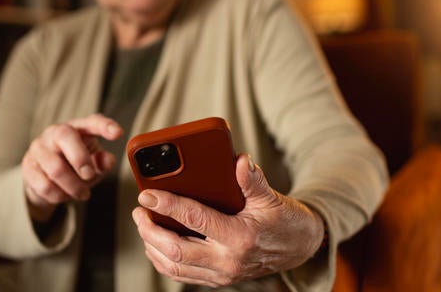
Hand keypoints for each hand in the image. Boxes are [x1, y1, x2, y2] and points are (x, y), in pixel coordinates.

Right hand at [22, 113, 122, 222]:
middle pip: (65, 136)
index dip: (105, 126)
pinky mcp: (28, 166)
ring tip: (82, 194)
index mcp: (77, 128)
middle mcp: (55, 132)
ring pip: (55, 167)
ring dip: (73, 186)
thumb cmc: (76, 167)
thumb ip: (103, 162)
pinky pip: (44, 185)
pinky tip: (64, 195)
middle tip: (89, 175)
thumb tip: (107, 161)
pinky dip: (59, 195)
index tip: (118, 133)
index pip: (92, 121)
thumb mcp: (94, 164)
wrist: (47, 179)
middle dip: (80, 158)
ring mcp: (38, 148)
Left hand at [132, 154, 324, 287]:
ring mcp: (222, 274)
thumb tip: (240, 160)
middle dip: (150, 230)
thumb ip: (252, 180)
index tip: (147, 194)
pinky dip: (164, 259)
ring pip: (175, 267)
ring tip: (143, 224)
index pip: (194, 219)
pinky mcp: (218, 279)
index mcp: (240, 238)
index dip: (167, 205)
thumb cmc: (285, 220)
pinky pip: (183, 274)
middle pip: (176, 251)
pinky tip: (156, 242)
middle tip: (139, 210)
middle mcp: (228, 261)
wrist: (300, 248)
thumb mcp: (271, 198)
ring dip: (153, 246)